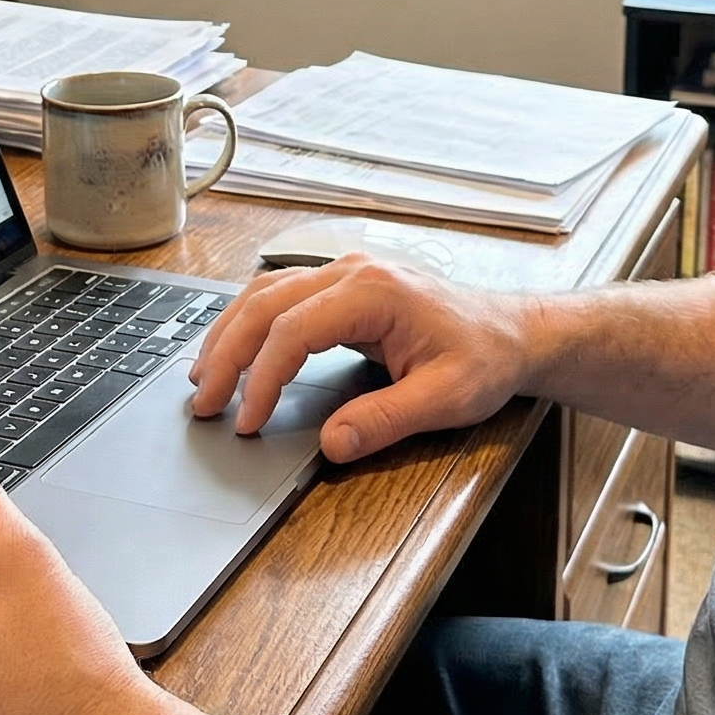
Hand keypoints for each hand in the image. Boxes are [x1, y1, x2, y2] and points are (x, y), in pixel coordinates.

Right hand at [189, 255, 540, 460]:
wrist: (512, 331)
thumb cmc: (485, 358)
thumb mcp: (446, 399)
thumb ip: (386, 420)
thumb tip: (331, 444)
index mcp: (374, 291)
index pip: (294, 330)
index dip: (262, 378)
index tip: (246, 421)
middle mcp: (352, 271)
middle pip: (265, 303)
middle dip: (228, 354)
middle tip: (204, 404)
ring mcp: (345, 272)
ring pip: (264, 292)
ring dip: (229, 333)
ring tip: (203, 378)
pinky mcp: (343, 285)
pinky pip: (280, 294)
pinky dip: (249, 322)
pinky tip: (233, 349)